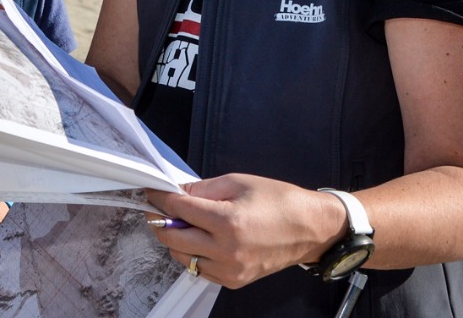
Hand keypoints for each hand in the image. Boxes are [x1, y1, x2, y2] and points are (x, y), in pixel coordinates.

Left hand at [144, 175, 344, 288]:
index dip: (160, 197)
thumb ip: (202, 189)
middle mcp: (226, 250)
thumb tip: (176, 192)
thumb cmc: (279, 201)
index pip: (178, 209)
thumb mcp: (238, 182)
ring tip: (184, 223)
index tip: (152, 191)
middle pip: (172, 236)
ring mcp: (230, 270)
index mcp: (227, 221)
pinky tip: (200, 239)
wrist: (310, 228)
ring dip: (175, 239)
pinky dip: (192, 254)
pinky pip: (199, 269)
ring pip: (182, 257)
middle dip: (161, 219)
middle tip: (160, 206)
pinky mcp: (234, 281)